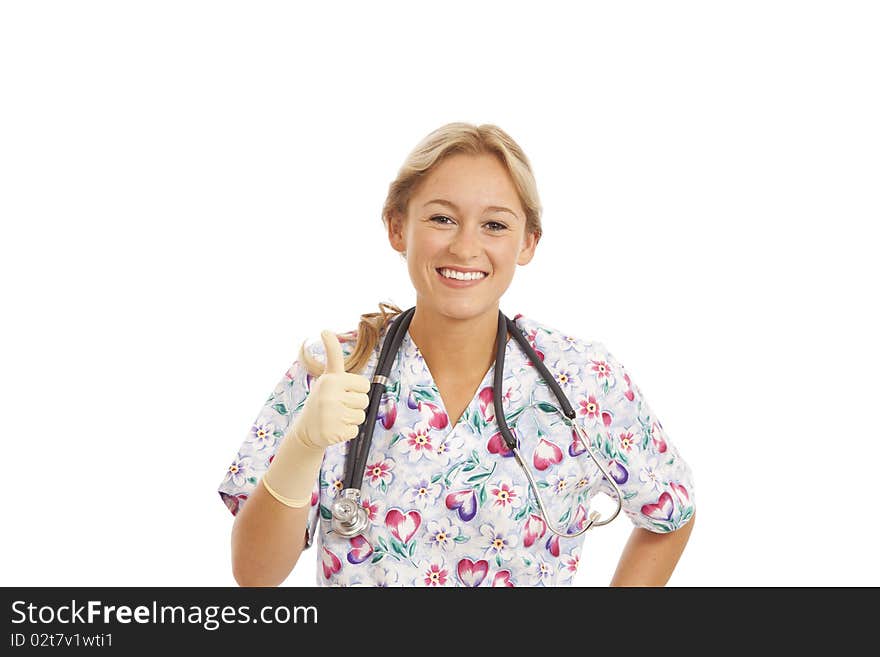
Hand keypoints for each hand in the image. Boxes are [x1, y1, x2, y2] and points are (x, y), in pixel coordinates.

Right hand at [290, 330, 370, 449]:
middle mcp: (330, 396)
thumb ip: (332, 354)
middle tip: (337, 406)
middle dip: (354, 405)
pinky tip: (334, 429)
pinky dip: (346, 432)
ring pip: (360, 416)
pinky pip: (355, 431)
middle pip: (364, 401)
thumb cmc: (322, 398)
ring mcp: (331, 415)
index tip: (342, 392)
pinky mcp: (333, 433)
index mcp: (331, 380)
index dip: (356, 390)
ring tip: (335, 417)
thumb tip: (325, 330)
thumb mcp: (327, 375)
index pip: (364, 385)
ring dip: (351, 419)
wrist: (306, 429)